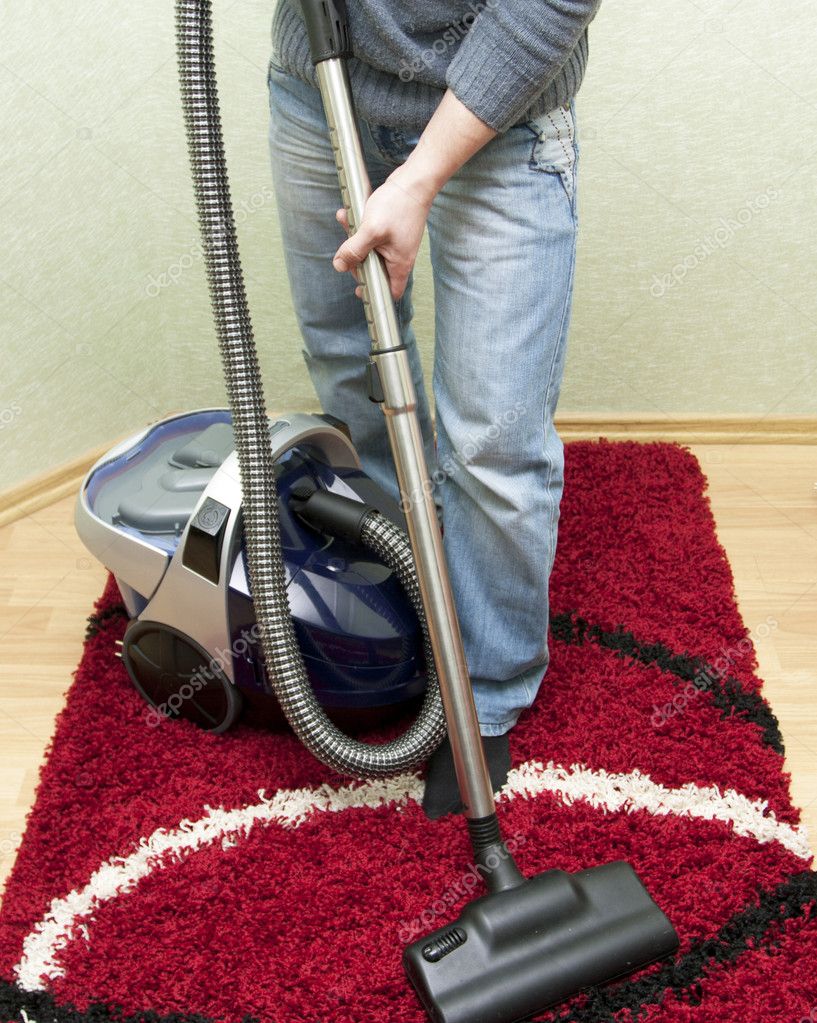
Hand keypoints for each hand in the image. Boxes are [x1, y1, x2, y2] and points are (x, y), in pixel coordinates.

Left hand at [333, 166, 432, 300]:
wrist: (414, 181)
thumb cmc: (398, 206)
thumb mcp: (371, 230)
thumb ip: (354, 250)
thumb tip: (339, 266)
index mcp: (399, 264)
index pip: (390, 292)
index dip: (375, 292)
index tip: (360, 288)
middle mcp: (399, 258)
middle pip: (374, 270)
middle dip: (356, 259)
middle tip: (346, 249)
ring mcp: (395, 244)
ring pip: (369, 250)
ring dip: (354, 239)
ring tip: (346, 221)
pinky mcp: (392, 232)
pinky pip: (371, 237)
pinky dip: (360, 228)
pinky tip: (351, 214)